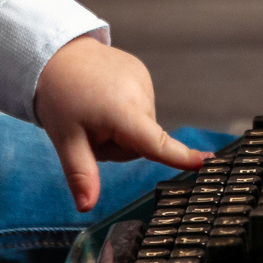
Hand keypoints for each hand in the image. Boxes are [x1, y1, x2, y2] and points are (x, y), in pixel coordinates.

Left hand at [32, 36, 206, 210]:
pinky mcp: (141, 72)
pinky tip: (103, 96)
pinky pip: (140, 106)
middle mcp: (139, 92)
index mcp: (122, 112)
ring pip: (142, 126)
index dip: (182, 156)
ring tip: (95, 110)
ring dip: (123, 127)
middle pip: (143, 142)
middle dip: (120, 144)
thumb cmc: (59, 97)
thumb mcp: (65, 141)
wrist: (54, 55)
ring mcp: (143, 79)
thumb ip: (81, 175)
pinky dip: (125, 109)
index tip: (208, 162)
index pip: (156, 142)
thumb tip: (86, 207)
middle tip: (91, 130)